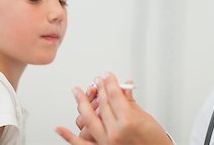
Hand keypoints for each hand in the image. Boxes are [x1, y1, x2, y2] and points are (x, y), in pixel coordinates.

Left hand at [57, 73, 172, 144]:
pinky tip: (59, 128)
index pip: (114, 95)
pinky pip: (81, 144)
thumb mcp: (146, 118)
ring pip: (88, 120)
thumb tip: (124, 87)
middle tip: (97, 80)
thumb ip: (130, 103)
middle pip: (102, 104)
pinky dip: (68, 136)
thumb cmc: (154, 141)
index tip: (107, 76)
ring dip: (82, 104)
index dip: (110, 83)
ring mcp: (106, 143)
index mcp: (128, 121)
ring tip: (78, 93)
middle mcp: (114, 133)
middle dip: (99, 89)